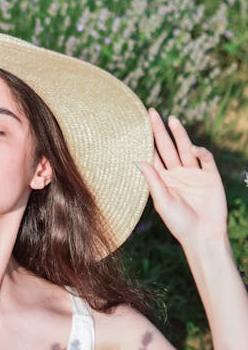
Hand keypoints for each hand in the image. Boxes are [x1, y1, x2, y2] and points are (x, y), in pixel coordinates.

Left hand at [139, 108, 227, 245]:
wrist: (203, 236)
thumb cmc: (179, 223)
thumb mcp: (163, 201)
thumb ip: (153, 180)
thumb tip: (138, 160)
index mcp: (164, 180)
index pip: (154, 155)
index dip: (147, 141)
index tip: (138, 126)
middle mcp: (178, 174)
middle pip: (168, 147)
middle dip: (160, 131)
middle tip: (152, 113)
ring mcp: (195, 174)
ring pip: (185, 149)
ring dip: (179, 134)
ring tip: (171, 119)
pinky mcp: (211, 177)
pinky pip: (205, 160)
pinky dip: (199, 152)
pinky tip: (191, 148)